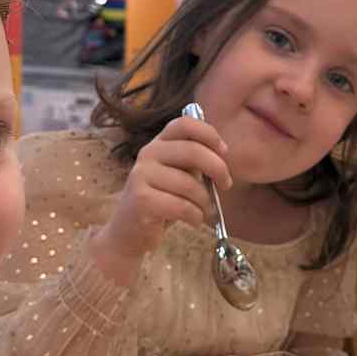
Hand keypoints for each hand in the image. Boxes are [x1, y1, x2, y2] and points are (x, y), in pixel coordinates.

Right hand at [97, 113, 234, 270]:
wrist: (129, 231)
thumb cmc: (162, 200)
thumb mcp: (178, 174)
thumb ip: (194, 160)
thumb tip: (222, 153)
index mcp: (159, 143)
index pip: (184, 124)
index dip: (209, 134)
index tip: (224, 152)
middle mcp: (147, 154)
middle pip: (193, 151)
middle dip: (218, 169)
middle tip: (226, 184)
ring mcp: (141, 175)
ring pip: (190, 184)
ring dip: (205, 201)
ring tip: (204, 210)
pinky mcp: (142, 200)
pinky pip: (182, 206)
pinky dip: (196, 216)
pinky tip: (194, 220)